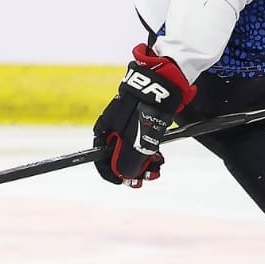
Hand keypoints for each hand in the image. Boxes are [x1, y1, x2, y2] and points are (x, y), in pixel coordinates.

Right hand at [92, 47, 196, 185]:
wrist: (164, 81)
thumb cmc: (145, 106)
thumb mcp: (136, 137)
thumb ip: (129, 158)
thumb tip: (125, 176)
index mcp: (104, 131)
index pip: (100, 159)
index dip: (112, 174)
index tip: (127, 182)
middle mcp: (114, 130)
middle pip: (118, 158)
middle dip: (133, 170)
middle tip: (149, 175)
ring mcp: (128, 126)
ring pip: (133, 152)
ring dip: (145, 163)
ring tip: (158, 166)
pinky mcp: (143, 122)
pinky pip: (144, 144)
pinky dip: (151, 153)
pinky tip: (160, 157)